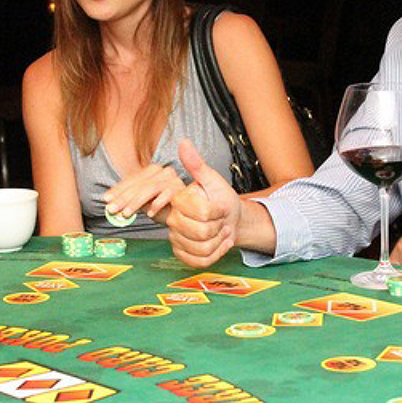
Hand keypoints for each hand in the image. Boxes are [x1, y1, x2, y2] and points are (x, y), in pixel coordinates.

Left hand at [104, 164, 186, 224]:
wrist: (190, 214)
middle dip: (123, 197)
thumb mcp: (145, 205)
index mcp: (152, 172)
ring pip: (150, 188)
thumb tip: (111, 206)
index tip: (106, 200)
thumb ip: (131, 202)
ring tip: (126, 214)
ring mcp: (173, 179)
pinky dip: (157, 204)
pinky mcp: (182, 188)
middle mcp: (162, 171)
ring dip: (136, 201)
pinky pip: (167, 194)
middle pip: (139, 184)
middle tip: (112, 209)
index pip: (132, 179)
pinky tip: (150, 214)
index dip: (118, 189)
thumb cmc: (166, 209)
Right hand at [166, 139, 240, 267]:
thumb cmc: (220, 198)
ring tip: (221, 232)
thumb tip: (183, 142)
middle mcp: (173, 219)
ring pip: (202, 249)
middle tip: (223, 221)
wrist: (228, 218)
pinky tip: (218, 244)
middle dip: (220, 227)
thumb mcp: (213, 180)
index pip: (201, 212)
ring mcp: (176, 238)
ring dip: (219, 242)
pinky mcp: (182, 253)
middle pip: (202, 233)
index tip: (221, 207)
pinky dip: (215, 254)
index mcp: (179, 200)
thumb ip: (196, 164)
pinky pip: (199, 261)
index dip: (217, 211)